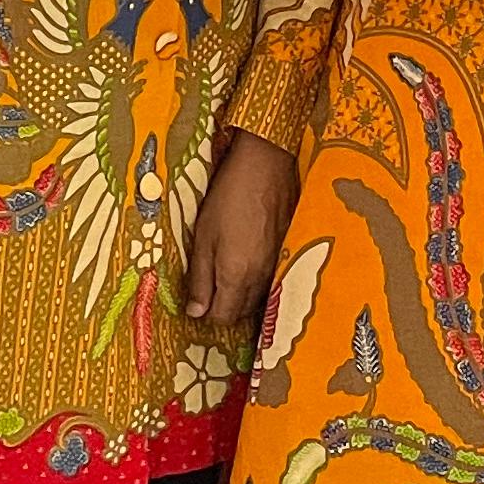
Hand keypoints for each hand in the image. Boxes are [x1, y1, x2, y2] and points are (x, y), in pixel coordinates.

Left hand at [184, 131, 298, 332]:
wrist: (266, 165)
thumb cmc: (227, 197)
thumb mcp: (203, 237)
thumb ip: (199, 279)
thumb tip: (195, 313)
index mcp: (236, 277)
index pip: (223, 318)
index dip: (207, 314)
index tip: (197, 301)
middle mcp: (261, 279)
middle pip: (242, 313)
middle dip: (224, 308)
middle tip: (209, 289)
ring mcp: (278, 265)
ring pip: (259, 299)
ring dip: (242, 297)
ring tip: (227, 276)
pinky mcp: (288, 251)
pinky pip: (271, 280)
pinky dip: (257, 282)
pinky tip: (249, 262)